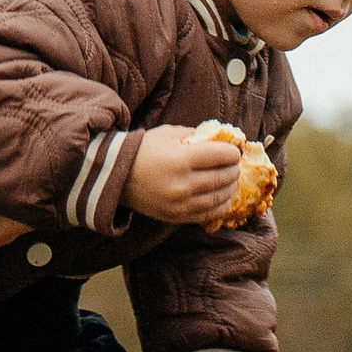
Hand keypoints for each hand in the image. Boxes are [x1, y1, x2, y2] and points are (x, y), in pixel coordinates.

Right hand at [124, 124, 243, 227]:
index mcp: (181, 159)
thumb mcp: (169, 134)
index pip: (222, 156)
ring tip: (230, 180)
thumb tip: (222, 139)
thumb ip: (196, 135)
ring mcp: (181, 204)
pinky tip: (224, 197)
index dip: (233, 152)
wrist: (117, 176)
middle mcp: (183, 184)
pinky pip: (209, 214)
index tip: (234, 151)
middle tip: (234, 164)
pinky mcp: (177, 217)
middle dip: (234, 169)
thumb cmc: (144, 150)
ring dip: (230, 187)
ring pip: (219, 197)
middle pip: (223, 177)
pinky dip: (221, 205)